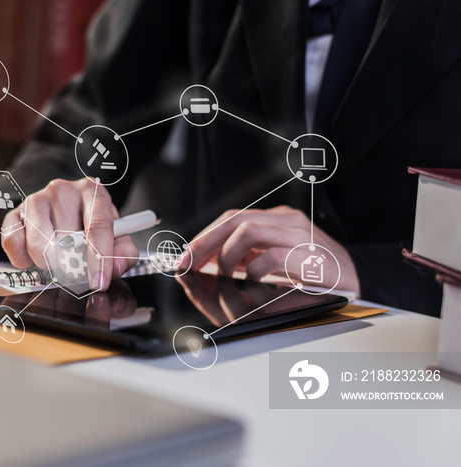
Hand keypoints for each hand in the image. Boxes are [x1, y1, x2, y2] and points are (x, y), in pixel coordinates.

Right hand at [0, 178, 137, 289]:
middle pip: (66, 242)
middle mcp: (62, 190)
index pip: (97, 227)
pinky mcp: (15, 212)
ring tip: (58, 259)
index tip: (99, 283)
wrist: (65, 206)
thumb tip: (115, 267)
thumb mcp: (116, 235)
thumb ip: (123, 252)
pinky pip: (13, 243)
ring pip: (39, 247)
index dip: (99, 259)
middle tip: (77, 271)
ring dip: (49, 264)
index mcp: (92, 192)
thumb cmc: (91, 223)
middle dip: (73, 267)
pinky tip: (34, 256)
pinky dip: (23, 259)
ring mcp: (36, 199)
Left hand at [180, 205, 359, 295]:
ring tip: (223, 276)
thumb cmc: (315, 277)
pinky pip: (269, 257)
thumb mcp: (274, 265)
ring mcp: (298, 234)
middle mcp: (286, 220)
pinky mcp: (308, 254)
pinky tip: (251, 283)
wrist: (360, 284)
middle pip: (233, 219)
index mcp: (277, 220)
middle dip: (203, 243)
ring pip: (246, 231)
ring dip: (225, 256)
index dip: (203, 236)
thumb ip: (243, 262)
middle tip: (187, 263)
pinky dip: (252, 272)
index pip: (230, 218)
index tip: (184, 256)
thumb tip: (204, 266)